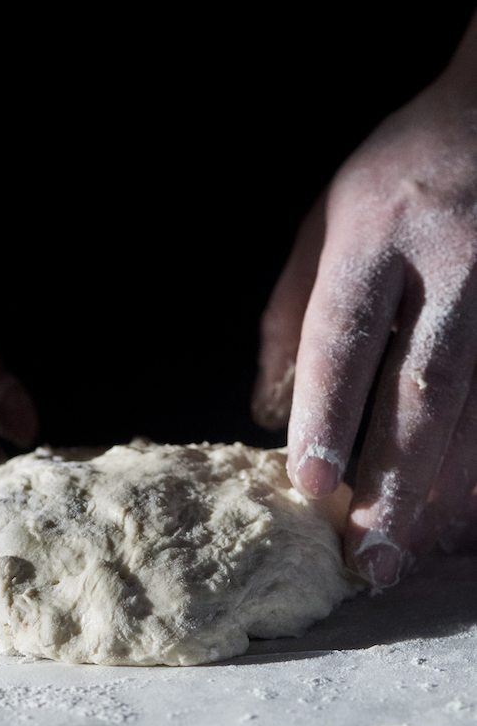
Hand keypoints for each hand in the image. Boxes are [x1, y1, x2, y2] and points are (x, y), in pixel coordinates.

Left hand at [253, 13, 476, 585]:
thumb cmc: (395, 172)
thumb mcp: (323, 218)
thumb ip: (291, 309)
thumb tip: (268, 408)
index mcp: (375, 234)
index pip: (346, 336)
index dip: (329, 414)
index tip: (312, 484)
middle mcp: (449, 263)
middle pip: (424, 386)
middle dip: (397, 478)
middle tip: (372, 553)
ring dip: (448, 486)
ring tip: (418, 550)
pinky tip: (468, 507)